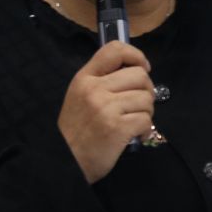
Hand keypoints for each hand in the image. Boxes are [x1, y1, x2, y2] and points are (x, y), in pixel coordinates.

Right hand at [59, 41, 154, 183]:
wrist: (65, 161)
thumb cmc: (76, 130)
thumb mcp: (79, 96)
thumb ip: (101, 80)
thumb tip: (136, 71)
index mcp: (85, 78)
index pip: (115, 50)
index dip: (136, 55)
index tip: (143, 68)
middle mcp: (95, 89)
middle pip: (139, 75)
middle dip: (146, 90)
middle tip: (139, 103)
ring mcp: (106, 108)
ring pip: (146, 98)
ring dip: (146, 111)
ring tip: (134, 121)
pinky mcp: (117, 128)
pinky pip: (146, 120)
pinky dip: (145, 129)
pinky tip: (135, 134)